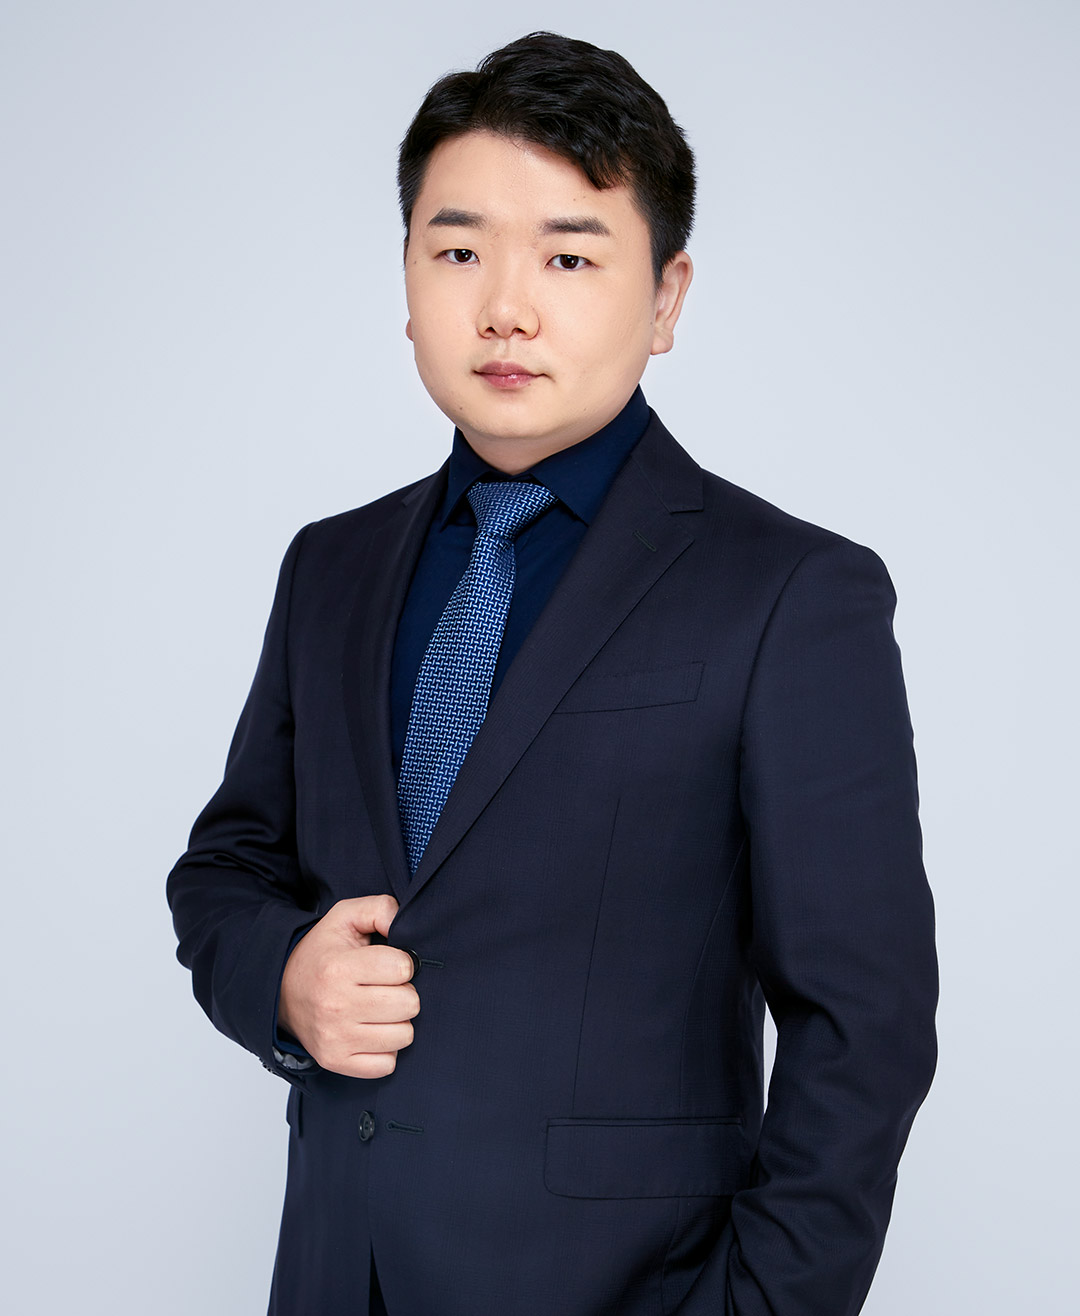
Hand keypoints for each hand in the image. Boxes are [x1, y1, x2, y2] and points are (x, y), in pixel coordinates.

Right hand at [278, 894, 418, 1078]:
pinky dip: (385, 1049)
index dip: (402, 963)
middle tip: (383, 988)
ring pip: (404, 1035)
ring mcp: (335, 1038)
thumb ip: (380, 908)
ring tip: (377, 1009)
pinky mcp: (336, 1062)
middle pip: (409, 1004)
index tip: (386, 964)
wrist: (281, 991)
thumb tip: (405, 923)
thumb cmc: (322, 953)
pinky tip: (371, 1031)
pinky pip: (387, 1064)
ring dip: (397, 1022)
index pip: (403, 967)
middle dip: (403, 992)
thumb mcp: (345, 917)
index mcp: (339, 967)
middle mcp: (336, 1005)